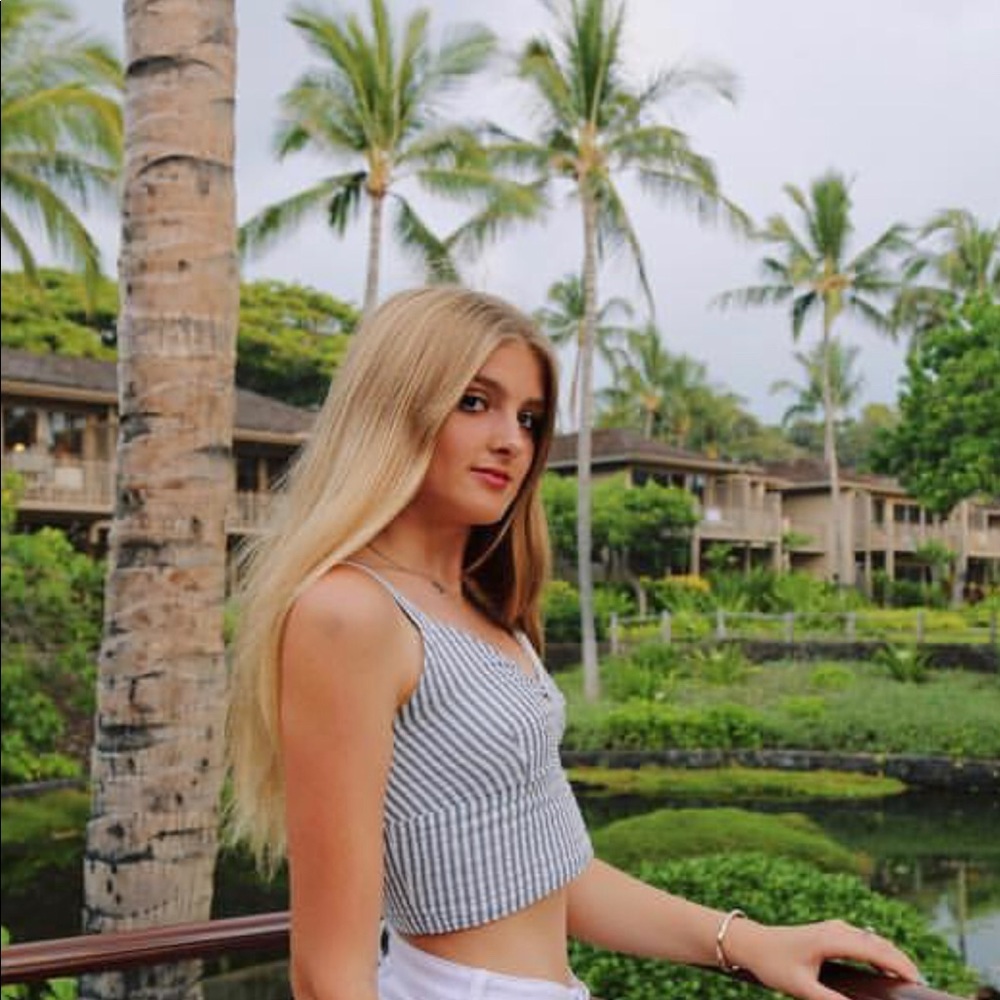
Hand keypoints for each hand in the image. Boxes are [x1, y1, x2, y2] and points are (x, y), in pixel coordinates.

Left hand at [729, 918, 921, 999]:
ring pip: (871, 940)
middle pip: (878, 942)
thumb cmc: (773, 964)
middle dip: (901, 960)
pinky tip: (885, 969)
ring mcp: (834, 929)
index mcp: (831, 939)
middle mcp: (836, 929)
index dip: (899, 963)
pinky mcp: (831, 933)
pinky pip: (862, 941)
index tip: (917, 981)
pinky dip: (878, 953)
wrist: (752, 942)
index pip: (874, 949)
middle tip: (920, 983)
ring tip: (908, 979)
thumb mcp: (801, 988)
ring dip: (890, 955)